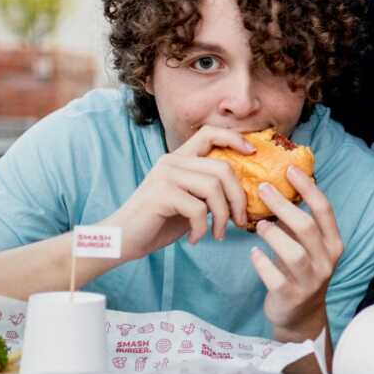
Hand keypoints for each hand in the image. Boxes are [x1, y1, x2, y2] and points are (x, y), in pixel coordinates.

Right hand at [103, 126, 252, 261]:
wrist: (121, 240)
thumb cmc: (159, 222)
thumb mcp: (190, 201)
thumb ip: (209, 191)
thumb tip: (245, 192)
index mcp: (178, 158)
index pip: (209, 133)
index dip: (233, 138)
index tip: (252, 153)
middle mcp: (171, 161)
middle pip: (222, 168)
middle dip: (238, 198)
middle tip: (240, 221)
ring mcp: (165, 175)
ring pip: (214, 188)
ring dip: (222, 217)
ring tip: (218, 234)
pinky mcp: (161, 194)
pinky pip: (198, 208)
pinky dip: (202, 228)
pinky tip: (195, 238)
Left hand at [250, 167, 343, 342]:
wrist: (300, 316)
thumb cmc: (300, 270)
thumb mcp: (306, 246)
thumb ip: (297, 222)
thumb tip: (276, 187)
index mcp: (333, 243)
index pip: (324, 210)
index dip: (308, 187)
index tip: (289, 169)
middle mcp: (326, 261)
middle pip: (307, 227)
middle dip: (283, 205)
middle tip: (262, 189)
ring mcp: (311, 281)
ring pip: (293, 253)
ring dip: (273, 235)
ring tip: (259, 225)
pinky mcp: (291, 297)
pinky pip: (275, 277)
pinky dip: (262, 263)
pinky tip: (254, 253)